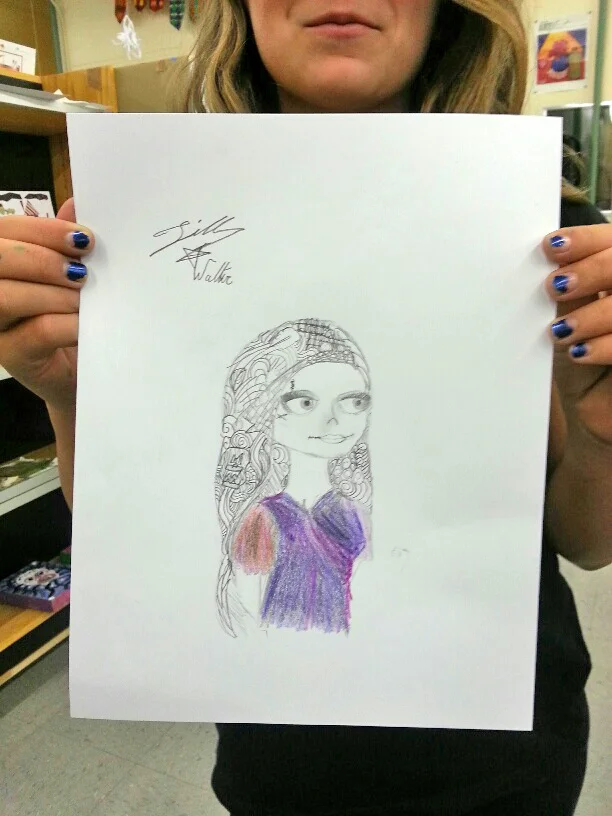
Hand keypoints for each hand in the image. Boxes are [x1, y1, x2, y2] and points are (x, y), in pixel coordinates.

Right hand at [0, 198, 92, 409]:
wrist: (79, 370)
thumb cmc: (70, 316)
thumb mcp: (70, 276)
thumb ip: (66, 243)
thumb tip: (77, 203)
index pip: (4, 229)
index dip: (42, 229)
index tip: (84, 239)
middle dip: (43, 258)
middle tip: (83, 270)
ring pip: (5, 295)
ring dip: (53, 292)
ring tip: (85, 298)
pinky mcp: (9, 356)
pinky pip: (35, 331)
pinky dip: (67, 322)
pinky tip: (87, 323)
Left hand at [543, 225, 611, 446]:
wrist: (594, 409)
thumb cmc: (582, 358)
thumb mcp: (570, 320)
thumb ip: (569, 290)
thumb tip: (548, 261)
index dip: (586, 240)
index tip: (551, 247)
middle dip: (591, 270)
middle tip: (555, 286)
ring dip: (593, 314)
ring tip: (561, 331)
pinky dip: (606, 345)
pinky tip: (581, 353)